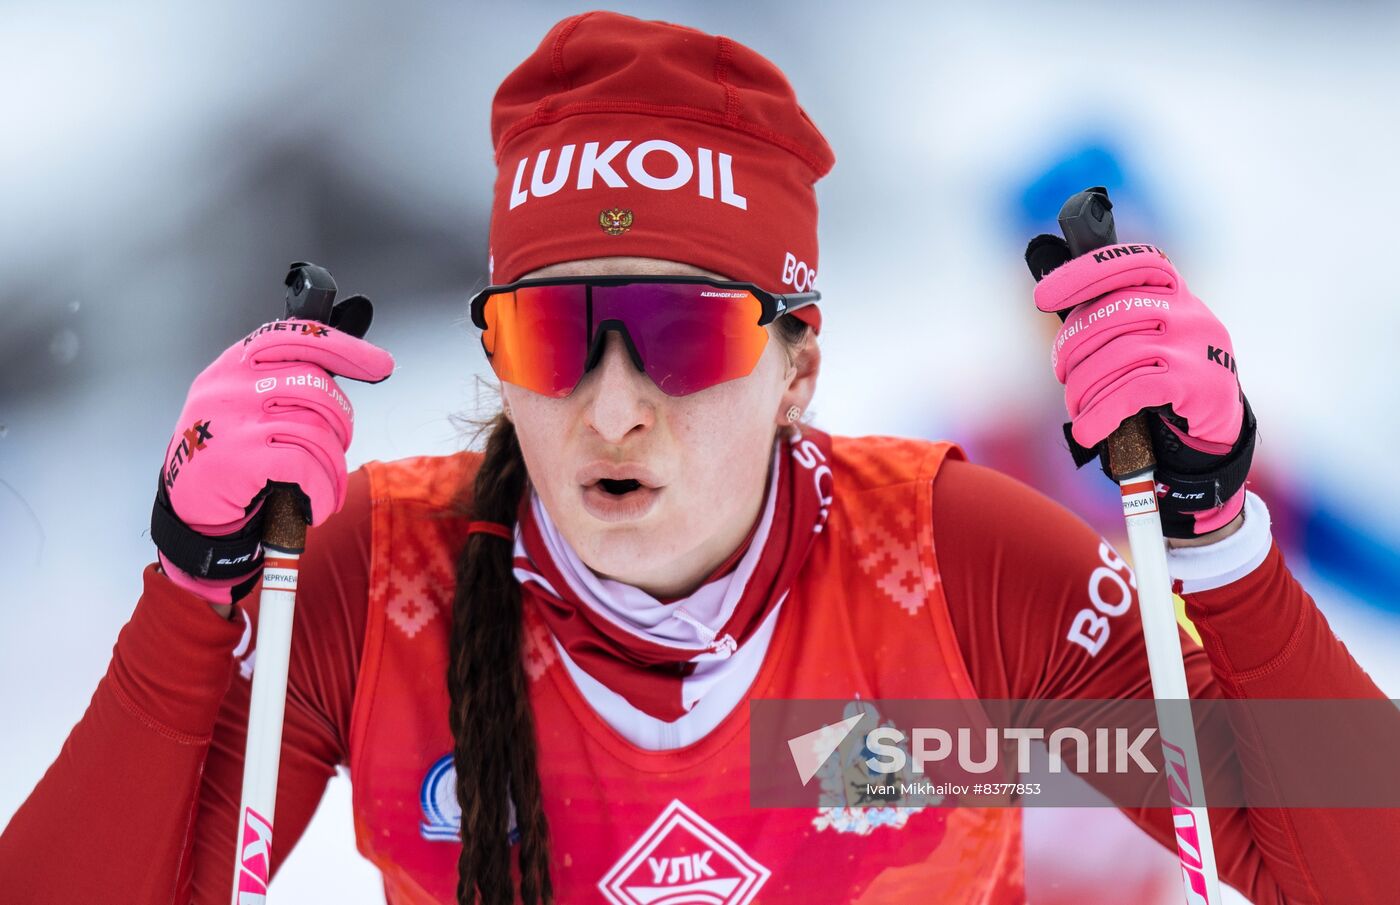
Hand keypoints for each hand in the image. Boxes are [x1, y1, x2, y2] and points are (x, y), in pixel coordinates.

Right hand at [152, 318, 393, 603]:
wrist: (189, 513)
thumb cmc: (227, 457)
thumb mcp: (242, 408)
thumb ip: (280, 382)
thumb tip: (345, 365)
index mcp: (231, 366)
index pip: (294, 337)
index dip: (343, 347)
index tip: (379, 363)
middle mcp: (230, 387)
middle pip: (315, 386)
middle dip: (341, 422)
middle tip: (340, 447)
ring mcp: (234, 422)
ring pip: (316, 430)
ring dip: (333, 467)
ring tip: (326, 486)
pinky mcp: (241, 460)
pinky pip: (305, 466)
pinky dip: (321, 490)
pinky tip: (316, 504)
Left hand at [1031, 242, 1255, 538]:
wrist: (1216, 426)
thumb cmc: (1168, 377)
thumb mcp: (1148, 338)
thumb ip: (1115, 320)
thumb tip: (1056, 308)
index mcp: (1173, 292)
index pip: (1131, 263)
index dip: (1083, 274)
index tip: (1043, 298)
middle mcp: (1187, 311)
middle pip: (1111, 314)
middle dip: (1071, 348)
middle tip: (1062, 375)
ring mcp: (1194, 345)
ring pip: (1117, 356)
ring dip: (1083, 388)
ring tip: (1076, 408)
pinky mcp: (1195, 382)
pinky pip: (1132, 391)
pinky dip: (1101, 414)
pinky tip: (1087, 431)